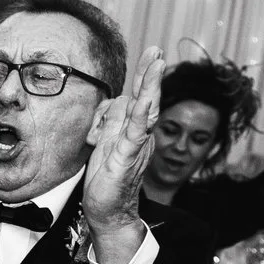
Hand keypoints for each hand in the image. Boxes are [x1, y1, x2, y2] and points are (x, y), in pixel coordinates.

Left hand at [81, 45, 165, 262]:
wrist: (109, 212)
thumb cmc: (106, 181)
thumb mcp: (104, 143)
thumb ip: (110, 122)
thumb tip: (112, 104)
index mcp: (132, 131)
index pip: (138, 98)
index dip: (145, 78)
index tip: (153, 55)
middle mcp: (138, 136)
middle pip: (146, 98)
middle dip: (151, 74)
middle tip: (158, 51)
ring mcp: (135, 146)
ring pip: (145, 111)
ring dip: (149, 87)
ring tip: (157, 65)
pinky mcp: (127, 158)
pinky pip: (135, 134)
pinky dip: (140, 116)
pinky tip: (144, 102)